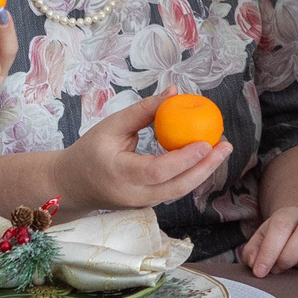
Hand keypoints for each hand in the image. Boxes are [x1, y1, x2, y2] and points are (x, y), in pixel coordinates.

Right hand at [54, 94, 234, 214]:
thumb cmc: (89, 151)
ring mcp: (141, 204)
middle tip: (226, 146)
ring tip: (221, 151)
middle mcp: (133, 195)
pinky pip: (173, 191)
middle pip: (177, 187)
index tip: (207, 142)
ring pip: (179, 192)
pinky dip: (191, 176)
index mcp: (120, 174)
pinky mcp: (147, 206)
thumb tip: (174, 92)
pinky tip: (204, 159)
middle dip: (207, 168)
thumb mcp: (111, 126)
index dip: (186, 158)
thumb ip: (143, 110)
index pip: (159, 170)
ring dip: (203, 172)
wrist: (70, 185)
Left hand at [242, 205, 297, 276]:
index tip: (260, 271)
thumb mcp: (263, 241)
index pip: (281, 226)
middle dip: (288, 257)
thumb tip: (254, 263)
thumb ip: (253, 251)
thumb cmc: (284, 240)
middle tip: (278, 269)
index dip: (269, 251)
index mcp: (291, 214)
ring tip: (296, 267)